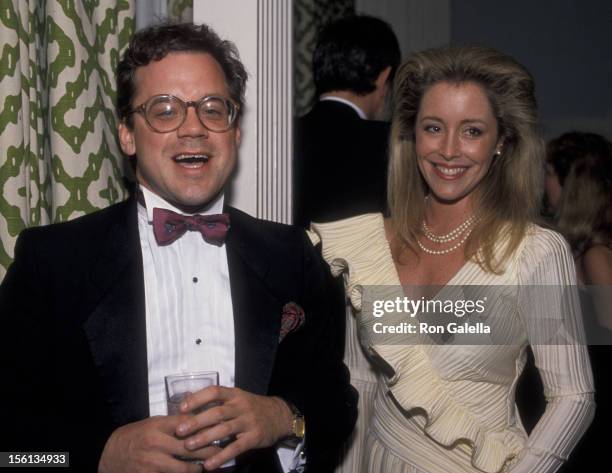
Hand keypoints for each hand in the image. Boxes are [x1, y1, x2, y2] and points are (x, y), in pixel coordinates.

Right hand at [98, 416, 214, 472]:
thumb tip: (199, 418)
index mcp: (158, 425)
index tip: (219, 430)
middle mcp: (156, 443)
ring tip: (207, 467)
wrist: (108, 454)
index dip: (205, 428)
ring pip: (183, 468)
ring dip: (197, 469)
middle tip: (220, 453)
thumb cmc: (136, 435)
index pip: (188, 424)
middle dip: (208, 452)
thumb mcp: (153, 423)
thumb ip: (174, 422)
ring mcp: (152, 462)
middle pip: (190, 448)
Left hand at [175, 386, 293, 470]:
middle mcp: (241, 406)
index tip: (182, 408)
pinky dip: (221, 456)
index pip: (215, 392)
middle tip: (179, 430)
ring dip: (205, 438)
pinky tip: (209, 464)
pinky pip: (236, 448)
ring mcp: (248, 422)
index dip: (198, 399)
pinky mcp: (254, 437)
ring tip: (189, 446)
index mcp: (235, 394)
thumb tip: (187, 398)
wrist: (279, 416)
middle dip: (197, 421)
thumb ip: (216, 400)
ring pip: (224, 429)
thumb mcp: (237, 397)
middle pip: (217, 412)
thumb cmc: (251, 407)